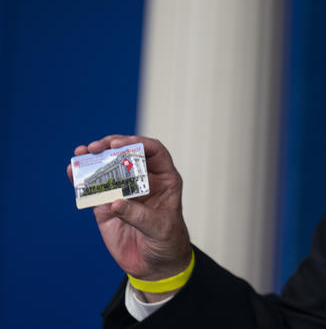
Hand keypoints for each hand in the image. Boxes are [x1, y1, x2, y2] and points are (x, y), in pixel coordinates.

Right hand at [67, 135, 191, 292]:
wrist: (156, 266)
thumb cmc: (167, 243)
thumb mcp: (160, 229)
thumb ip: (139, 216)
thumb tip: (115, 202)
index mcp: (165, 179)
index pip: (154, 152)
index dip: (137, 144)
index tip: (120, 144)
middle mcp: (144, 181)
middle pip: (127, 154)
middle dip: (111, 146)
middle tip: (95, 147)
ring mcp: (124, 192)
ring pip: (108, 169)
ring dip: (93, 159)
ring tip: (80, 154)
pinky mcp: (107, 206)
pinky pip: (94, 189)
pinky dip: (82, 180)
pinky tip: (72, 172)